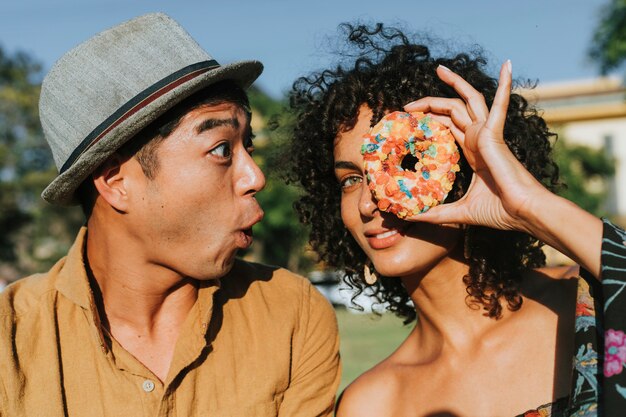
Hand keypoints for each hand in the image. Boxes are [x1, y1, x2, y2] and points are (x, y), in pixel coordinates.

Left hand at [403, 61, 548, 233]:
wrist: (522, 213)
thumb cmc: (499, 212)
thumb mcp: (459, 212)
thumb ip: (436, 214)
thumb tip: (410, 218)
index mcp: (473, 153)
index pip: (447, 128)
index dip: (428, 122)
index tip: (407, 122)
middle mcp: (479, 139)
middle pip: (452, 111)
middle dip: (429, 104)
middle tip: (407, 106)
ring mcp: (487, 134)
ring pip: (468, 99)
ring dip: (454, 83)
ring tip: (438, 69)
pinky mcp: (495, 133)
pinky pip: (499, 104)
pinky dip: (504, 84)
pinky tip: (506, 65)